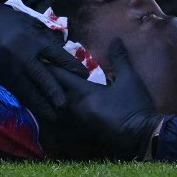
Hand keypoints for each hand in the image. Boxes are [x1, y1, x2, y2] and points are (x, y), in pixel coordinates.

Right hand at [0, 2, 88, 121]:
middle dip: (57, 94)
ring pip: (30, 92)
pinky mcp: (0, 76)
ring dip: (42, 105)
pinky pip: (17, 92)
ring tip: (54, 116)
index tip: (84, 76)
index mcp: (35, 41)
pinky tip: (35, 109)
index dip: (73, 68)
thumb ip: (45, 37)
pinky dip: (27, 101)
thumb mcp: (31, 22)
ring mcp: (11, 69)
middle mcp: (25, 57)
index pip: (59, 57)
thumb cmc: (8, 20)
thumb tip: (63, 48)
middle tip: (68, 105)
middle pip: (46, 80)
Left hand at [50, 38, 163, 159]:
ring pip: (53, 107)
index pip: (60, 75)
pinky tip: (52, 108)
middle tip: (34, 68)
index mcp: (83, 93)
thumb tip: (115, 39)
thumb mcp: (129, 79)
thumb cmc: (135, 106)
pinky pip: (61, 120)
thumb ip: (119, 59)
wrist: (142, 137)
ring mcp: (76, 122)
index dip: (49, 65)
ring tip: (39, 87)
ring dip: (46, 96)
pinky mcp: (80, 133)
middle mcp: (74, 107)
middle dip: (44, 79)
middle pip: (52, 91)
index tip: (39, 55)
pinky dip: (54, 112)